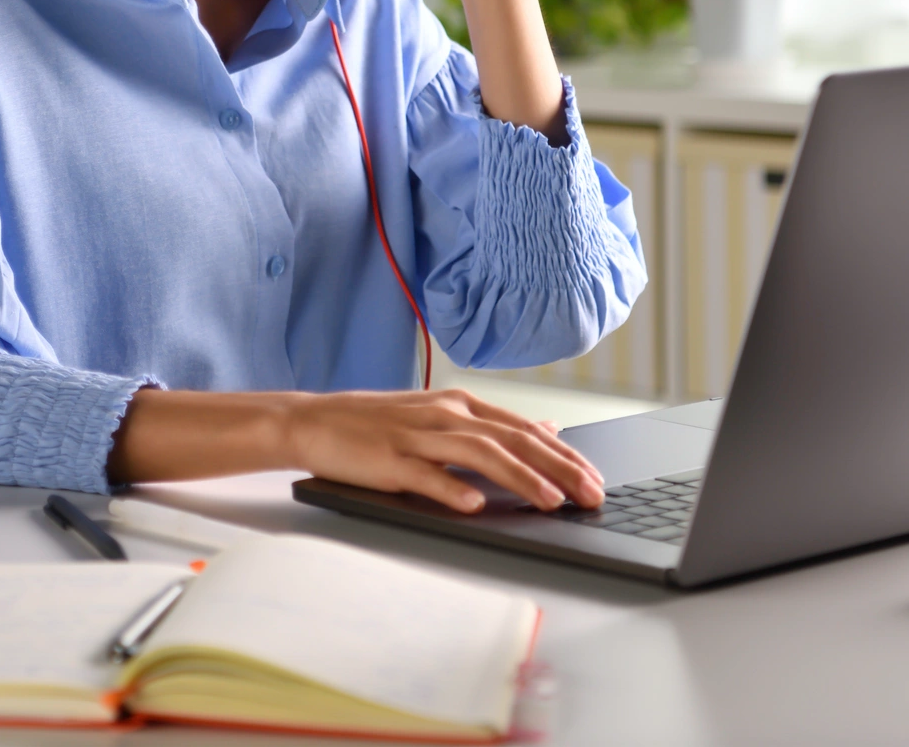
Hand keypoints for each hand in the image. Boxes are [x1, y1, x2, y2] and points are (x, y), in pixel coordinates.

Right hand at [283, 389, 602, 513]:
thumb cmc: (377, 423)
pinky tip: (475, 505)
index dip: (564, 453)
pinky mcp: (389, 460)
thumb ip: (492, 424)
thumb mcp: (441, 414)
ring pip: (479, 453)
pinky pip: (425, 475)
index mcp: (459, 404)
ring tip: (550, 501)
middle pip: (512, 438)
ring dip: (520, 477)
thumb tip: (547, 428)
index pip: (525, 428)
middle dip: (558, 467)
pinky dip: (452, 488)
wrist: (313, 420)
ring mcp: (416, 436)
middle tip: (590, 494)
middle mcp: (445, 414)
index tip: (595, 478)